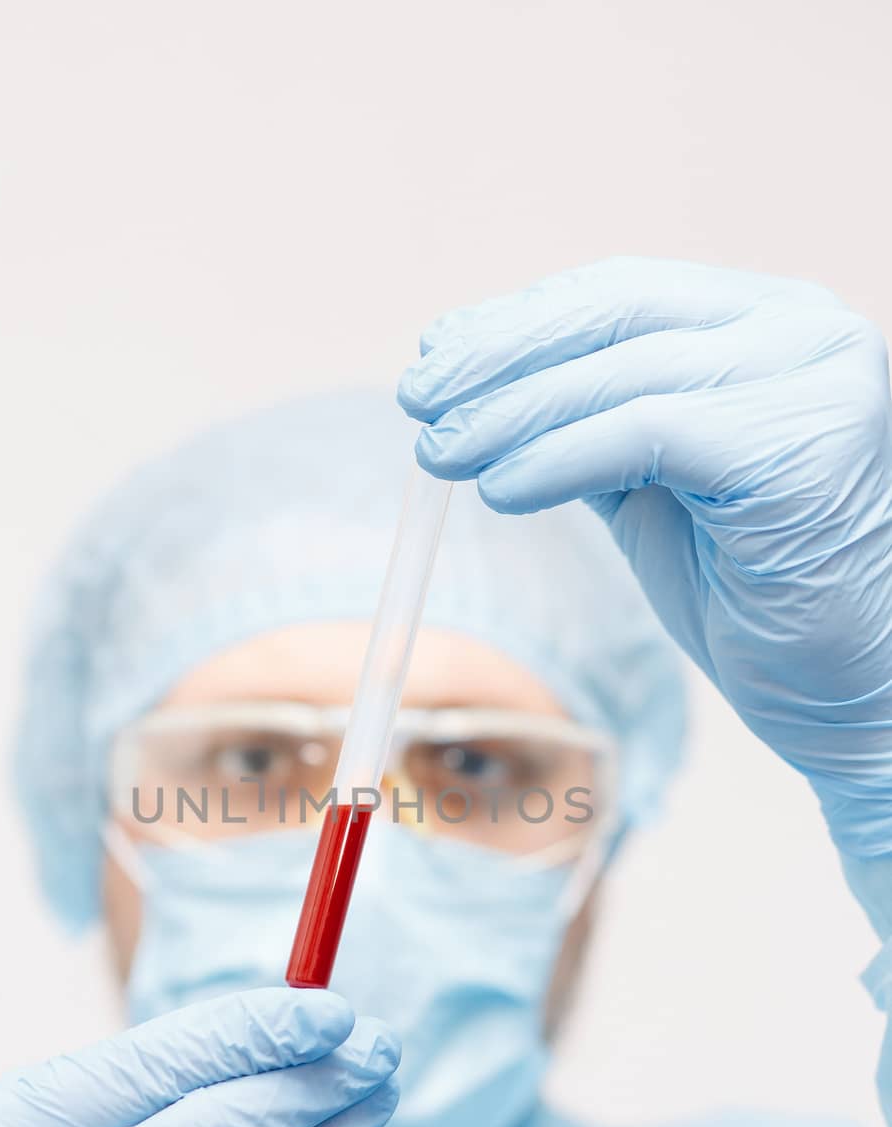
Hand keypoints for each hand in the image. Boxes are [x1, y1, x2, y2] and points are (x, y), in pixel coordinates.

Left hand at [398, 258, 891, 856]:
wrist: (851, 692)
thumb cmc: (757, 598)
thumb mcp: (656, 492)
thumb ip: (594, 432)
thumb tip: (481, 398)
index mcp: (769, 325)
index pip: (622, 293)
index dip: (518, 321)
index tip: (437, 357)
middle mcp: (801, 331)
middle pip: (615, 313)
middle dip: (498, 356)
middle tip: (418, 398)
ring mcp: (809, 379)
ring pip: (621, 373)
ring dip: (511, 414)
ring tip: (439, 452)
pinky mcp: (797, 445)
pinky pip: (645, 434)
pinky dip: (557, 458)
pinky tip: (498, 491)